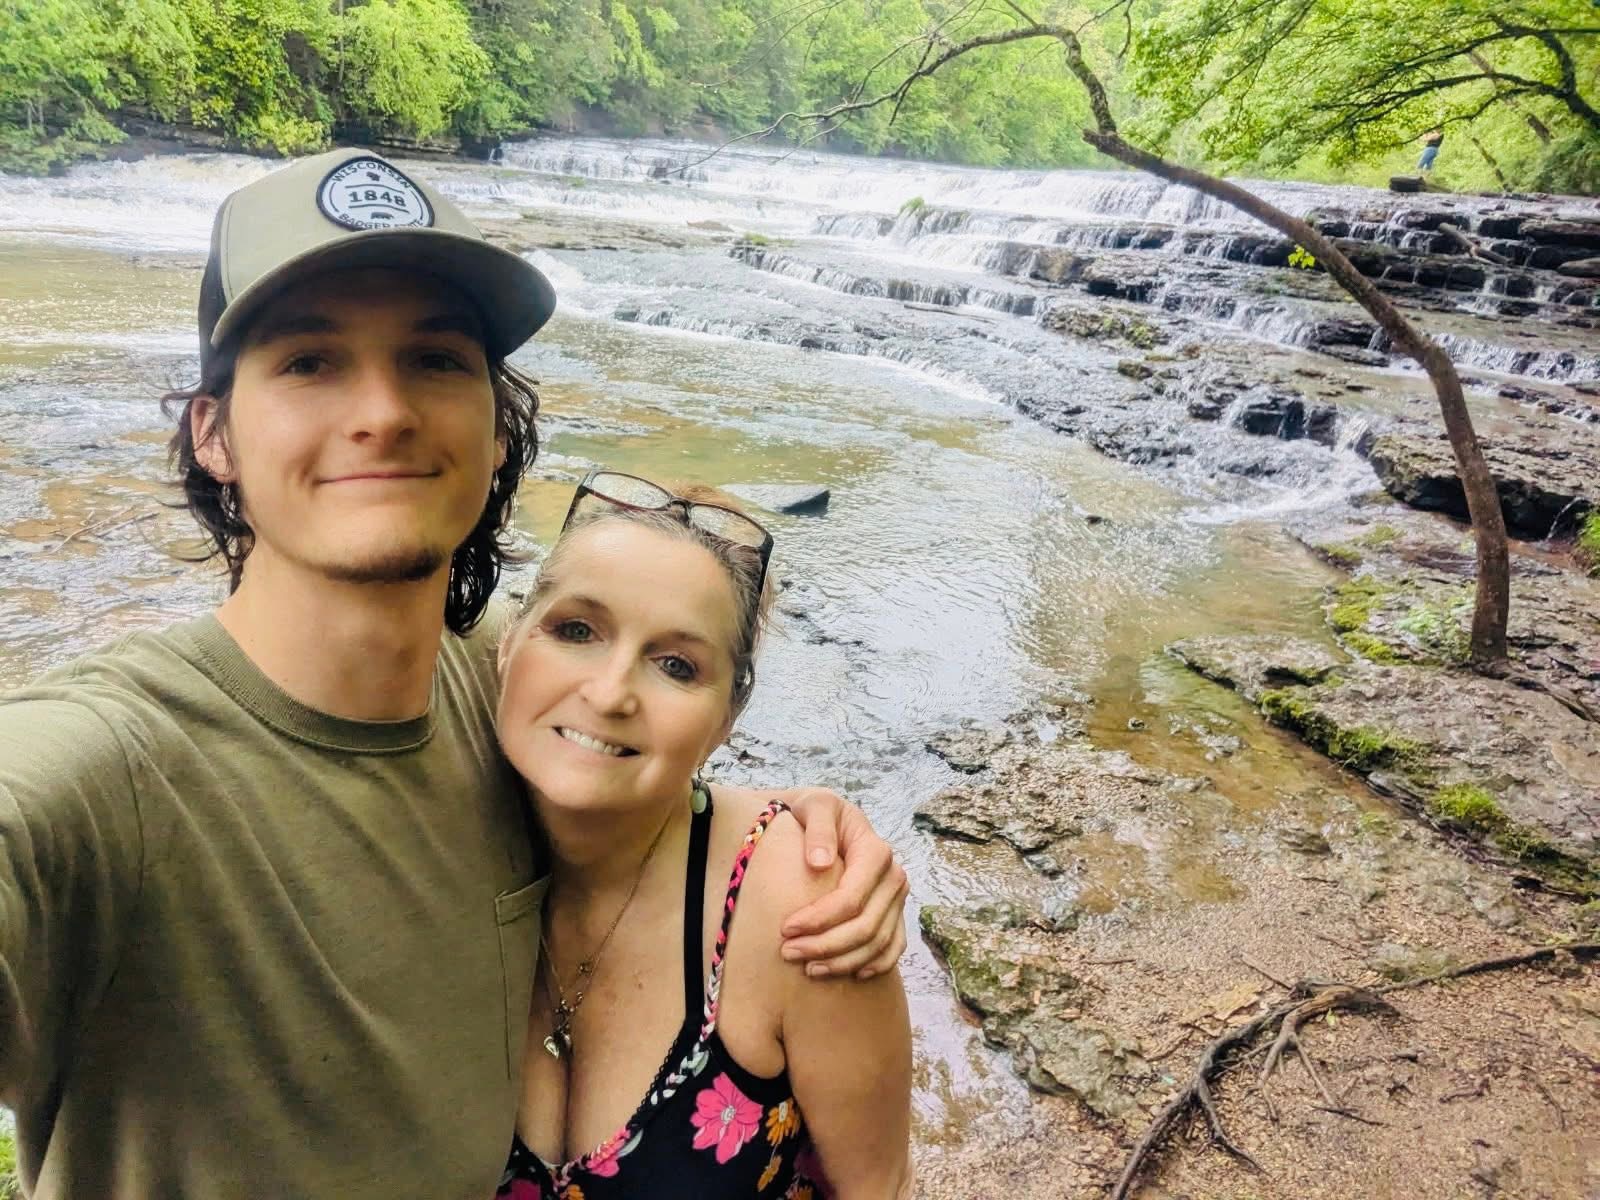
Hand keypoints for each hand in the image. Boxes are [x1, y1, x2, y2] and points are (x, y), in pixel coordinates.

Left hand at [777, 787, 908, 979]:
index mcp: (875, 850)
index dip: (820, 919)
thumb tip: (820, 863)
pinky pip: (894, 947)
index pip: (851, 897)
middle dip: (826, 945)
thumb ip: (819, 828)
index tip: (786, 929)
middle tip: (788, 953)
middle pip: (866, 926)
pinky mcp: (895, 912)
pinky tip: (851, 975)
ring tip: (808, 968)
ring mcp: (897, 898)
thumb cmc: (814, 812)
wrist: (823, 818)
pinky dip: (875, 965)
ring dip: (844, 961)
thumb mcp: (814, 805)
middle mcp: (893, 876)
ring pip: (879, 942)